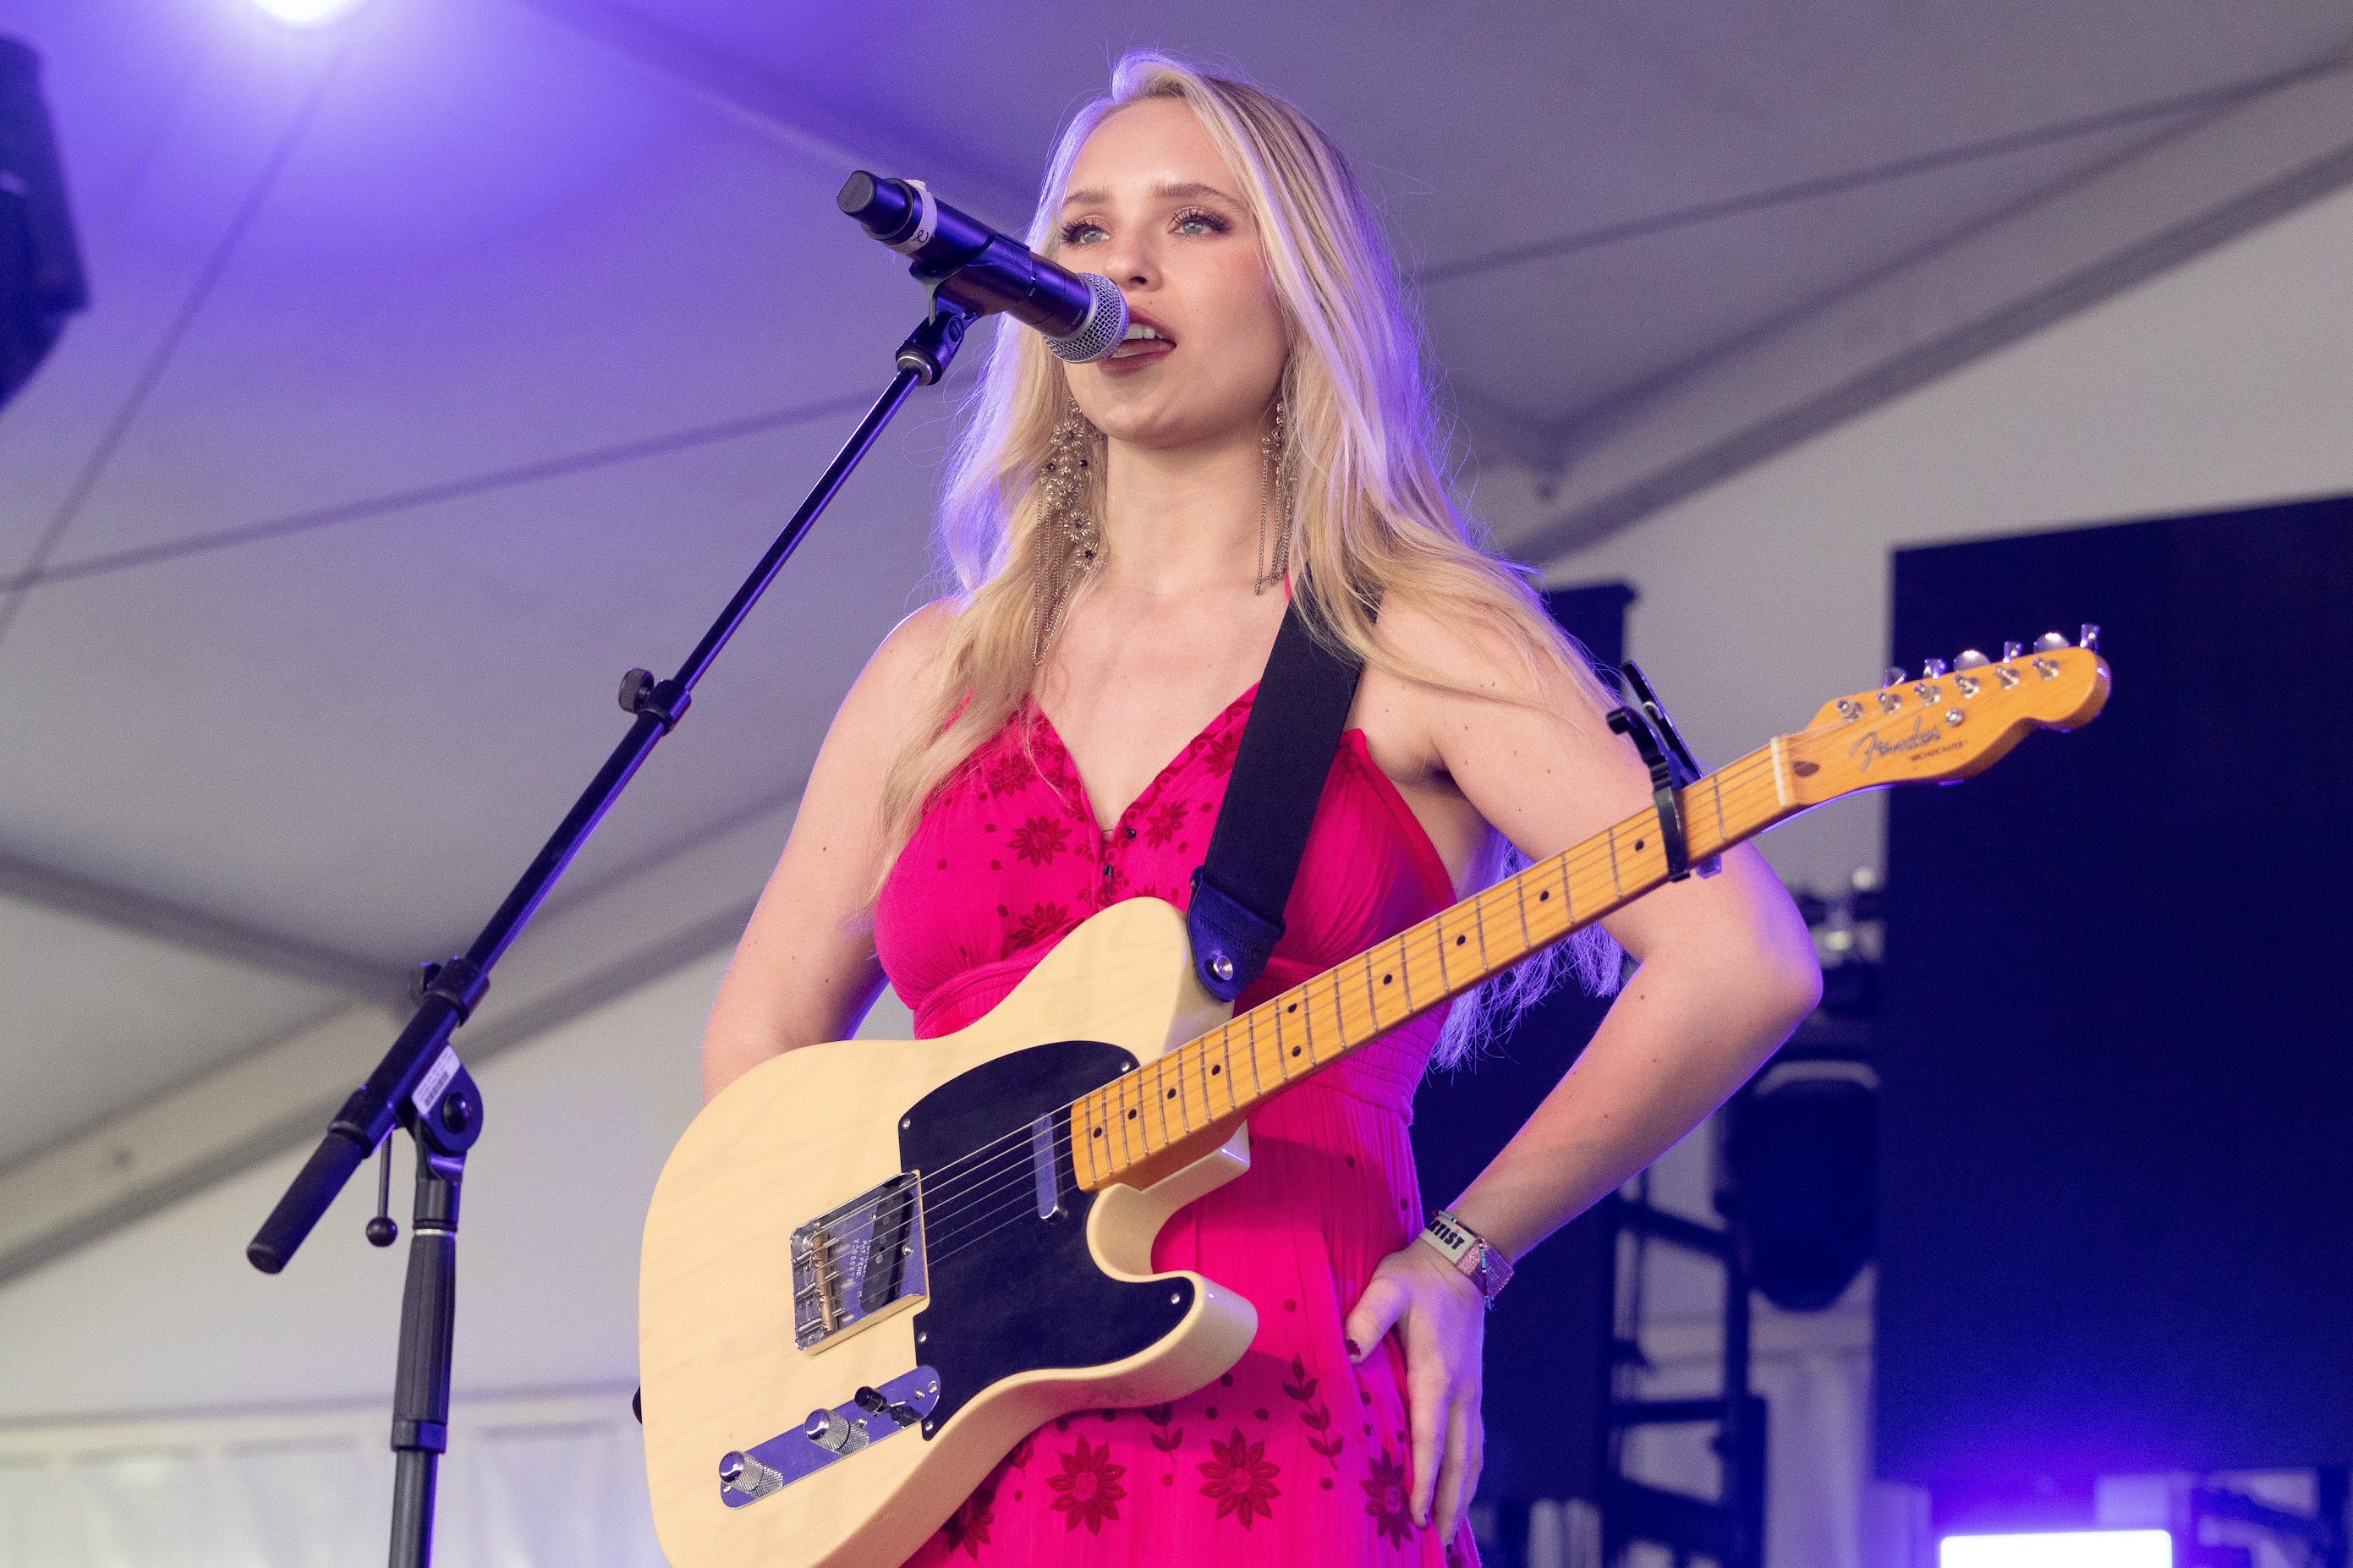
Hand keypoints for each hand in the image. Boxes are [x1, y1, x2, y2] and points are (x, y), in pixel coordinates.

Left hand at [1343, 1238, 1486, 1544]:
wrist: (1463, 1260)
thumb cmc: (1417, 1276)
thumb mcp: (1388, 1286)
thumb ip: (1367, 1318)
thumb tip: (1348, 1352)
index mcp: (1437, 1375)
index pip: (1430, 1439)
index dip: (1424, 1480)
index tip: (1416, 1515)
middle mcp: (1461, 1392)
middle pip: (1459, 1461)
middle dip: (1448, 1503)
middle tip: (1434, 1541)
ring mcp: (1471, 1392)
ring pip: (1472, 1456)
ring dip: (1461, 1494)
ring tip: (1447, 1529)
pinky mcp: (1472, 1389)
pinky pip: (1475, 1441)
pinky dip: (1468, 1472)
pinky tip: (1459, 1487)